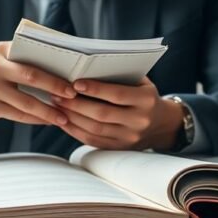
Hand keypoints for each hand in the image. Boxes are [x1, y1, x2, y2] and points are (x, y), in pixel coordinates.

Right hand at [0, 41, 75, 135]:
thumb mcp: (1, 63)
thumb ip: (24, 63)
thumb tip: (63, 73)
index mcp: (3, 50)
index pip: (34, 55)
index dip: (55, 66)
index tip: (75, 75)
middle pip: (32, 76)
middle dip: (56, 86)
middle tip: (74, 95)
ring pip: (27, 100)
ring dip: (48, 111)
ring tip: (64, 118)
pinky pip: (18, 114)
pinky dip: (35, 119)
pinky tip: (47, 122)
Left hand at [51, 77, 183, 150]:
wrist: (161, 124)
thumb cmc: (142, 94)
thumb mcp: (139, 82)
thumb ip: (119, 76)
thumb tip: (85, 69)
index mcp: (146, 100)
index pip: (117, 95)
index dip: (95, 89)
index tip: (75, 83)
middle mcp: (139, 121)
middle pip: (102, 114)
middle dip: (76, 104)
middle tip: (57, 94)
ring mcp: (129, 138)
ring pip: (95, 129)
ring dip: (71, 117)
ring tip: (57, 105)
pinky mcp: (119, 148)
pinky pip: (93, 140)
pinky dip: (75, 130)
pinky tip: (63, 120)